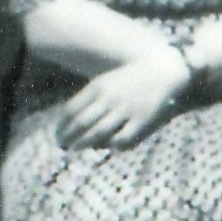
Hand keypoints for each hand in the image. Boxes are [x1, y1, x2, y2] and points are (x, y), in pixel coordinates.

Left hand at [54, 49, 193, 151]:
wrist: (164, 72)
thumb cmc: (131, 79)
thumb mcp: (107, 82)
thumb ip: (90, 99)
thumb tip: (71, 122)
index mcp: (99, 87)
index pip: (71, 110)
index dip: (61, 126)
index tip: (57, 135)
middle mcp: (110, 98)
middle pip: (81, 124)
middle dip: (68, 137)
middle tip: (63, 145)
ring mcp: (126, 109)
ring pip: (98, 133)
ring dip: (84, 143)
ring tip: (77, 148)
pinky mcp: (142, 120)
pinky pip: (122, 139)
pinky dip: (112, 145)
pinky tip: (109, 146)